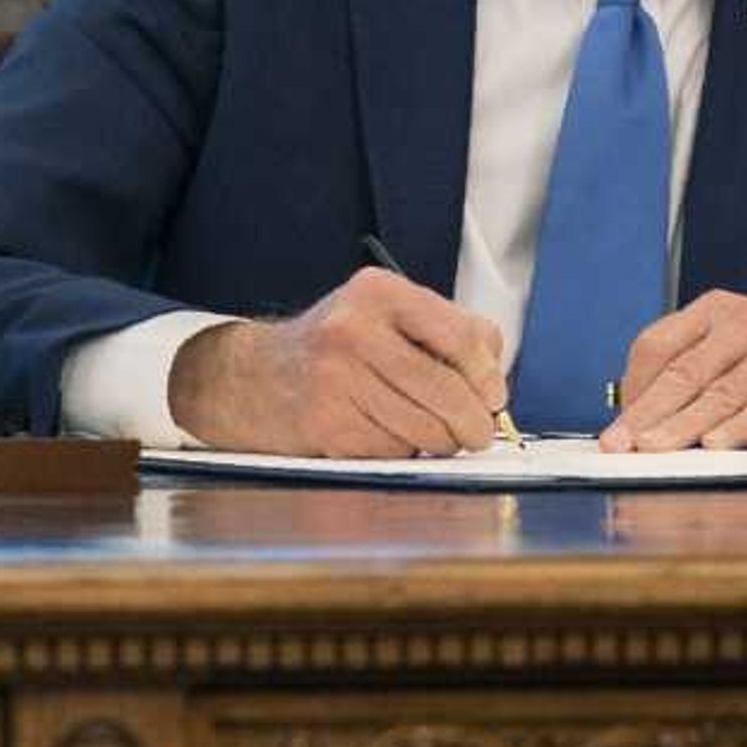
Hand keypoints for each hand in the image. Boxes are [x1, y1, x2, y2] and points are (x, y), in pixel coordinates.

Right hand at [170, 269, 505, 455]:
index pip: (460, 336)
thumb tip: (494, 384)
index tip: (495, 398)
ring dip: (440, 442)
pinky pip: (391, 451)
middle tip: (479, 434)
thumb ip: (450, 333)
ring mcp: (335, 379)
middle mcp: (354, 331)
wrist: (251, 376)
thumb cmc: (336, 347)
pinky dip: (402, 453)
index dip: (487, 376)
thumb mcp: (388, 314)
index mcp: (379, 293)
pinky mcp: (325, 423)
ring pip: (422, 428)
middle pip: (444, 389)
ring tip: (435, 435)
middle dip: (473, 422)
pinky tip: (390, 437)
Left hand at [605, 292, 746, 450]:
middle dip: (647, 414)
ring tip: (653, 450)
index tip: (618, 425)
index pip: (658, 345)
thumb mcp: (740, 354)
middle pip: (683, 372)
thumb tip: (638, 419)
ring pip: (719, 394)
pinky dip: (739, 428)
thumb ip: (697, 373)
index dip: (633, 388)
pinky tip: (716, 445)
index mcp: (720, 310)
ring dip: (681, 427)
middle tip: (619, 444)